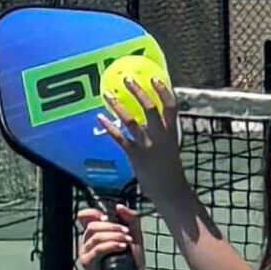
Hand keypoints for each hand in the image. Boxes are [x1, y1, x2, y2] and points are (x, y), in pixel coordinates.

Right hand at [76, 198, 143, 269]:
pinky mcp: (87, 262)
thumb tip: (120, 207)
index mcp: (94, 234)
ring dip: (114, 235)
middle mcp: (86, 242)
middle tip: (126, 233)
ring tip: (127, 241)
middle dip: (112, 226)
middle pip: (92, 225)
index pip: (84, 217)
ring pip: (96, 236)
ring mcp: (85, 252)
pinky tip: (122, 246)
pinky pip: (97, 248)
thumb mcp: (134, 236)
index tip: (107, 216)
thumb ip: (130, 219)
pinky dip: (111, 245)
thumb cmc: (131, 262)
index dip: (93, 212)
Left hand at [104, 73, 187, 201]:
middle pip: (150, 108)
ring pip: (131, 121)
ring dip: (117, 105)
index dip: (163, 91)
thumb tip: (149, 115)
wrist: (170, 191)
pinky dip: (108, 126)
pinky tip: (99, 117)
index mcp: (171, 133)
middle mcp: (160, 136)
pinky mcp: (135, 156)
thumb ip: (161, 131)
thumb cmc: (169, 168)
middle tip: (127, 79)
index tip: (153, 78)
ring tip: (107, 94)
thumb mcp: (170, 146)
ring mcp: (147, 146)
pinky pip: (119, 138)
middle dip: (138, 91)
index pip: (171, 107)